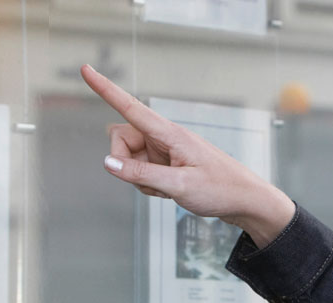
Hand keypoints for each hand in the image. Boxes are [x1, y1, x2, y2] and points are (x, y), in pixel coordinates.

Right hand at [81, 65, 294, 246]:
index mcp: (170, 133)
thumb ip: (141, 173)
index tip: (86, 70)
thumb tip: (107, 162)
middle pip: (122, 139)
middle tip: (149, 181)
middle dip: (124, 162)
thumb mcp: (178, 185)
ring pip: (130, 158)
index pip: (130, 107)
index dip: (105, 89)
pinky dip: (147, 183)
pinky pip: (142, 170)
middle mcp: (165, 137)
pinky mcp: (168, 163)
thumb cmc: (220, 190)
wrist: (246, 202)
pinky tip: (168, 192)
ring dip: (138, 177)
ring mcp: (165, 150)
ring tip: (166, 189)